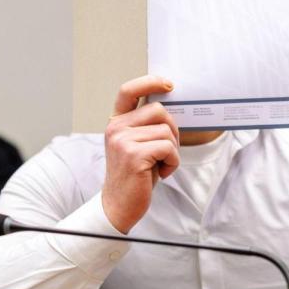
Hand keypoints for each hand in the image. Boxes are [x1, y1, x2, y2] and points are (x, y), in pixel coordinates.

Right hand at [101, 76, 180, 232]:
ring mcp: (122, 141)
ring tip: (161, 165)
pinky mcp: (133, 155)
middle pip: (159, 110)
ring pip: (166, 131)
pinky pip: (168, 147)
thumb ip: (145, 125)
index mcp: (116, 123)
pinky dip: (172, 162)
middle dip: (172, 130)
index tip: (169, 85)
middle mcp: (116, 128)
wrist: (119, 205)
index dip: (150, 82)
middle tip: (167, 151)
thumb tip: (170, 106)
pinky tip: (161, 173)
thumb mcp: (136, 145)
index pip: (129, 91)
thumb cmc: (134, 175)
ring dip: (173, 150)